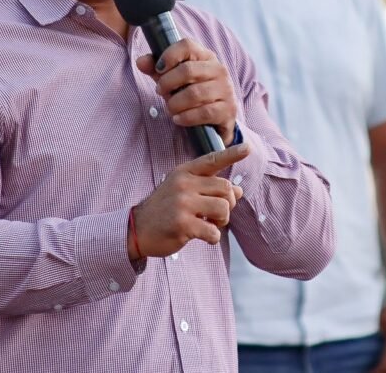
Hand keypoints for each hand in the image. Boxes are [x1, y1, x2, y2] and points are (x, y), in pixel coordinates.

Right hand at [130, 144, 249, 259]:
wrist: (137, 229)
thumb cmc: (166, 209)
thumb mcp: (185, 191)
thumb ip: (210, 188)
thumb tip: (239, 191)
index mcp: (185, 172)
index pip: (212, 160)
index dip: (232, 154)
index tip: (247, 147)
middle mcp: (184, 184)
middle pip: (226, 188)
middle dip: (228, 204)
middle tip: (217, 214)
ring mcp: (182, 204)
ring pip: (223, 208)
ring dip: (222, 221)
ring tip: (211, 224)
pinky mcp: (182, 224)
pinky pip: (213, 231)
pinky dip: (213, 237)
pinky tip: (203, 236)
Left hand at [136, 39, 238, 144]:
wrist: (218, 117)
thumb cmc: (192, 92)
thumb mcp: (173, 79)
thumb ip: (156, 69)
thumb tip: (140, 61)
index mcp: (205, 56)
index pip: (187, 45)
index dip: (169, 55)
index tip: (158, 69)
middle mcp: (219, 70)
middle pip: (188, 70)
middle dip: (167, 83)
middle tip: (159, 91)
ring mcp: (225, 90)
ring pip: (194, 94)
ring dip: (175, 103)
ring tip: (170, 108)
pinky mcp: (227, 110)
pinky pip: (204, 113)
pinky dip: (186, 117)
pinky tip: (178, 119)